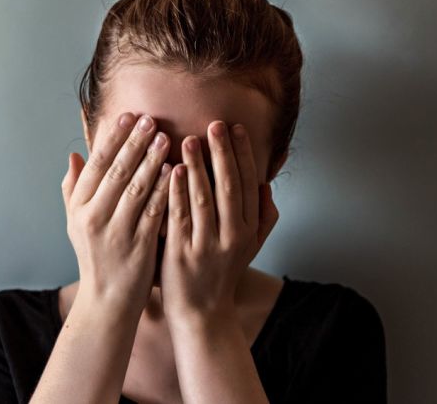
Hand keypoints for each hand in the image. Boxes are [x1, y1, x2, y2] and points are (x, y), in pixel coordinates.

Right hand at [61, 111, 171, 310]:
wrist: (107, 301)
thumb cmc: (95, 256)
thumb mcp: (75, 223)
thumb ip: (73, 189)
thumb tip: (74, 155)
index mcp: (79, 207)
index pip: (96, 164)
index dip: (112, 138)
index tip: (128, 116)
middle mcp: (94, 217)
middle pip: (116, 171)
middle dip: (134, 142)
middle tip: (151, 119)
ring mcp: (116, 232)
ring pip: (136, 188)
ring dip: (152, 161)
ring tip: (166, 138)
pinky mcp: (139, 245)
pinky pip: (154, 211)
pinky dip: (164, 189)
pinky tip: (176, 171)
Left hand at [160, 121, 278, 319]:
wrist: (202, 312)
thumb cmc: (223, 271)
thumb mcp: (251, 245)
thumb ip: (263, 215)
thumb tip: (266, 182)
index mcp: (248, 229)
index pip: (248, 183)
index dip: (242, 154)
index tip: (235, 127)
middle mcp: (231, 236)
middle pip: (229, 187)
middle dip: (223, 152)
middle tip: (214, 124)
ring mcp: (206, 246)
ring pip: (204, 199)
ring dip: (197, 167)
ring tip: (189, 140)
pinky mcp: (181, 254)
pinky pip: (179, 217)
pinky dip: (176, 192)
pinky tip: (170, 170)